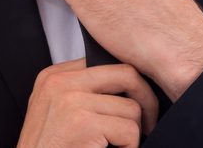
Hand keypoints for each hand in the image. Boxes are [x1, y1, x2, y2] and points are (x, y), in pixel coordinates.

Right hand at [17, 59, 157, 147]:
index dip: (129, 85)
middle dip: (146, 99)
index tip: (136, 102)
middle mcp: (60, 82)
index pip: (106, 63)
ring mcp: (71, 100)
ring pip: (132, 108)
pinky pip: (128, 131)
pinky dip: (129, 147)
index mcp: (54, 76)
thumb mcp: (56, 110)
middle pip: (126, 74)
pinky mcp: (82, 123)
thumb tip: (122, 87)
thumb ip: (80, 92)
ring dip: (133, 133)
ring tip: (117, 145)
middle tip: (149, 122)